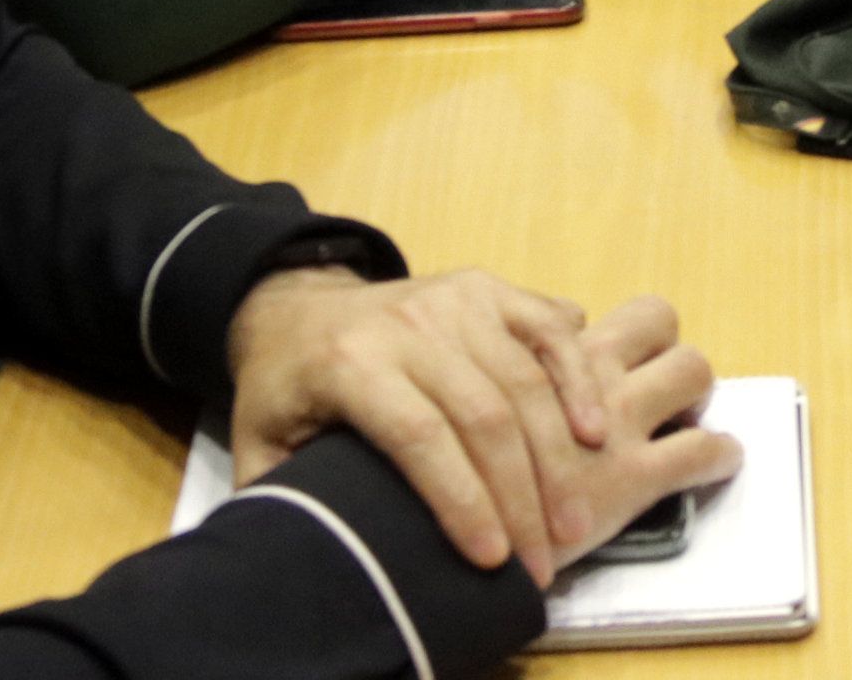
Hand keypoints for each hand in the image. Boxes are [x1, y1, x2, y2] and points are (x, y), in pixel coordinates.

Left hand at [226, 271, 739, 584]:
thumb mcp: (257, 444)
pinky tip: (594, 432)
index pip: (418, 435)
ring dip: (557, 456)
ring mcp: (456, 299)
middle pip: (483, 414)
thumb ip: (279, 496)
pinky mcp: (489, 289)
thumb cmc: (286, 388)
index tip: (491, 561)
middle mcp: (409, 324)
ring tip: (573, 523)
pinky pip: (548, 331)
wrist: (299, 305)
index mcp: (350, 364)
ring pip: (524, 378)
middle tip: (541, 563)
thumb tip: (312, 557)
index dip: (460, 500)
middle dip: (521, 497)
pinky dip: (578, 380)